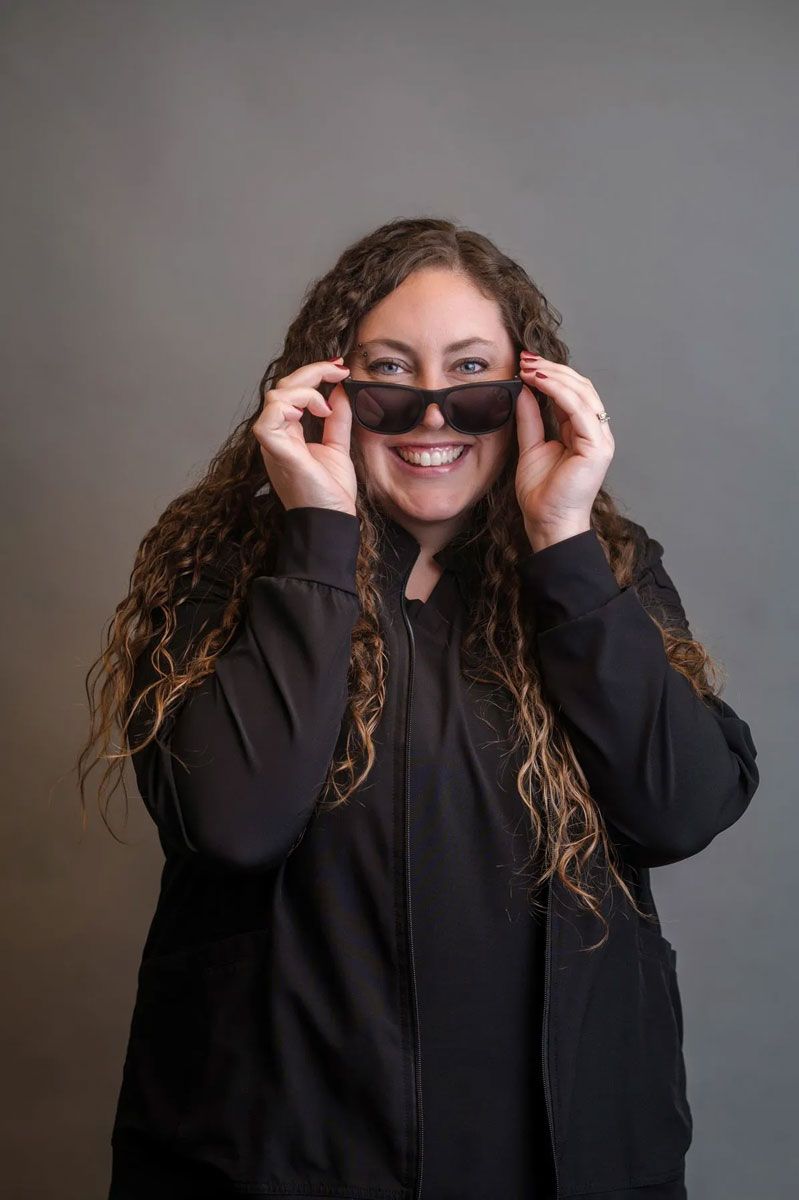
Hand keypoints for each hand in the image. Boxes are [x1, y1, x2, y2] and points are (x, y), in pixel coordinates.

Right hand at [254, 357, 357, 515]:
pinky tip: (319, 412)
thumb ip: (337, 419)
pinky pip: (269, 417)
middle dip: (312, 371)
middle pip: (282, 387)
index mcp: (288, 433)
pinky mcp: (275, 449)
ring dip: (305, 389)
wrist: (331, 519)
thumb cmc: (331, 492)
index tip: (339, 366)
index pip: (292, 391)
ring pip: (275, 396)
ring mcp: (273, 442)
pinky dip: (294, 404)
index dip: (313, 373)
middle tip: (339, 368)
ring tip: (326, 405)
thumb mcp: (338, 446)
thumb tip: (340, 391)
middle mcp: (277, 434)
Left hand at [514, 351, 614, 548]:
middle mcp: (596, 433)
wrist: (546, 522)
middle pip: (580, 388)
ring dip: (555, 375)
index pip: (571, 394)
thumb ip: (531, 419)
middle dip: (552, 369)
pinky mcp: (597, 446)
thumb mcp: (531, 447)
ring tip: (529, 366)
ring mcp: (600, 439)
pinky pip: (579, 409)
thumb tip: (524, 391)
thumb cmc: (542, 494)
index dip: (550, 376)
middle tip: (526, 358)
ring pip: (583, 393)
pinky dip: (559, 391)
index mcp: (583, 433)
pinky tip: (539, 382)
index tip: (525, 363)